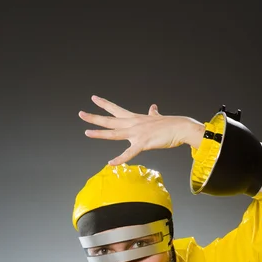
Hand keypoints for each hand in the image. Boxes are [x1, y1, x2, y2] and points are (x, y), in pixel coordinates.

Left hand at [79, 95, 203, 165]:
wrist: (181, 128)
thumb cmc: (171, 124)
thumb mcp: (158, 117)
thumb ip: (153, 114)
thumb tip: (153, 107)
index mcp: (135, 118)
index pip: (116, 109)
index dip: (104, 104)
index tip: (93, 98)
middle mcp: (133, 123)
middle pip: (110, 120)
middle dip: (94, 117)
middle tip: (81, 113)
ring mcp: (137, 133)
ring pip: (114, 133)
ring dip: (100, 133)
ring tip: (87, 132)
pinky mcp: (143, 143)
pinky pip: (129, 153)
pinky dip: (120, 159)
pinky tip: (111, 162)